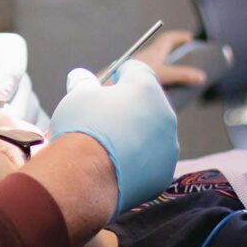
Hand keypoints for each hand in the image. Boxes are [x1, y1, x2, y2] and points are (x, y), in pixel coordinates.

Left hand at [0, 33, 48, 148]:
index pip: (12, 47)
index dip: (13, 66)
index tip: (1, 93)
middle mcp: (1, 75)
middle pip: (25, 81)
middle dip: (15, 103)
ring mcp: (12, 99)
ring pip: (32, 106)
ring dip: (20, 123)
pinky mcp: (18, 123)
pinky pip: (36, 128)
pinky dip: (29, 138)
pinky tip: (10, 148)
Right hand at [49, 60, 178, 216]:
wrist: (85, 175)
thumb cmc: (81, 128)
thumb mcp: (77, 96)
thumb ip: (84, 83)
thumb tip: (81, 76)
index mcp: (146, 88)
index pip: (137, 71)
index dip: (119, 76)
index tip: (107, 87)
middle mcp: (165, 114)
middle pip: (148, 103)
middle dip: (130, 107)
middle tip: (105, 118)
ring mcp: (168, 146)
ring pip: (152, 134)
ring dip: (135, 135)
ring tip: (108, 146)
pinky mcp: (164, 173)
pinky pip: (150, 161)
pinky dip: (137, 161)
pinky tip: (115, 166)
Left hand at [132, 30, 206, 86]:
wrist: (115, 82)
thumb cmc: (138, 74)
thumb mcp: (164, 74)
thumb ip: (183, 75)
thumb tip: (202, 76)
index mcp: (154, 51)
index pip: (168, 39)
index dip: (180, 37)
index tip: (190, 37)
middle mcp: (146, 55)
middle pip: (161, 47)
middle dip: (173, 47)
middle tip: (183, 51)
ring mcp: (138, 63)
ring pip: (153, 58)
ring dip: (163, 60)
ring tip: (172, 68)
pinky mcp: (132, 73)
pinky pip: (146, 68)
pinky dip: (155, 71)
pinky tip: (157, 82)